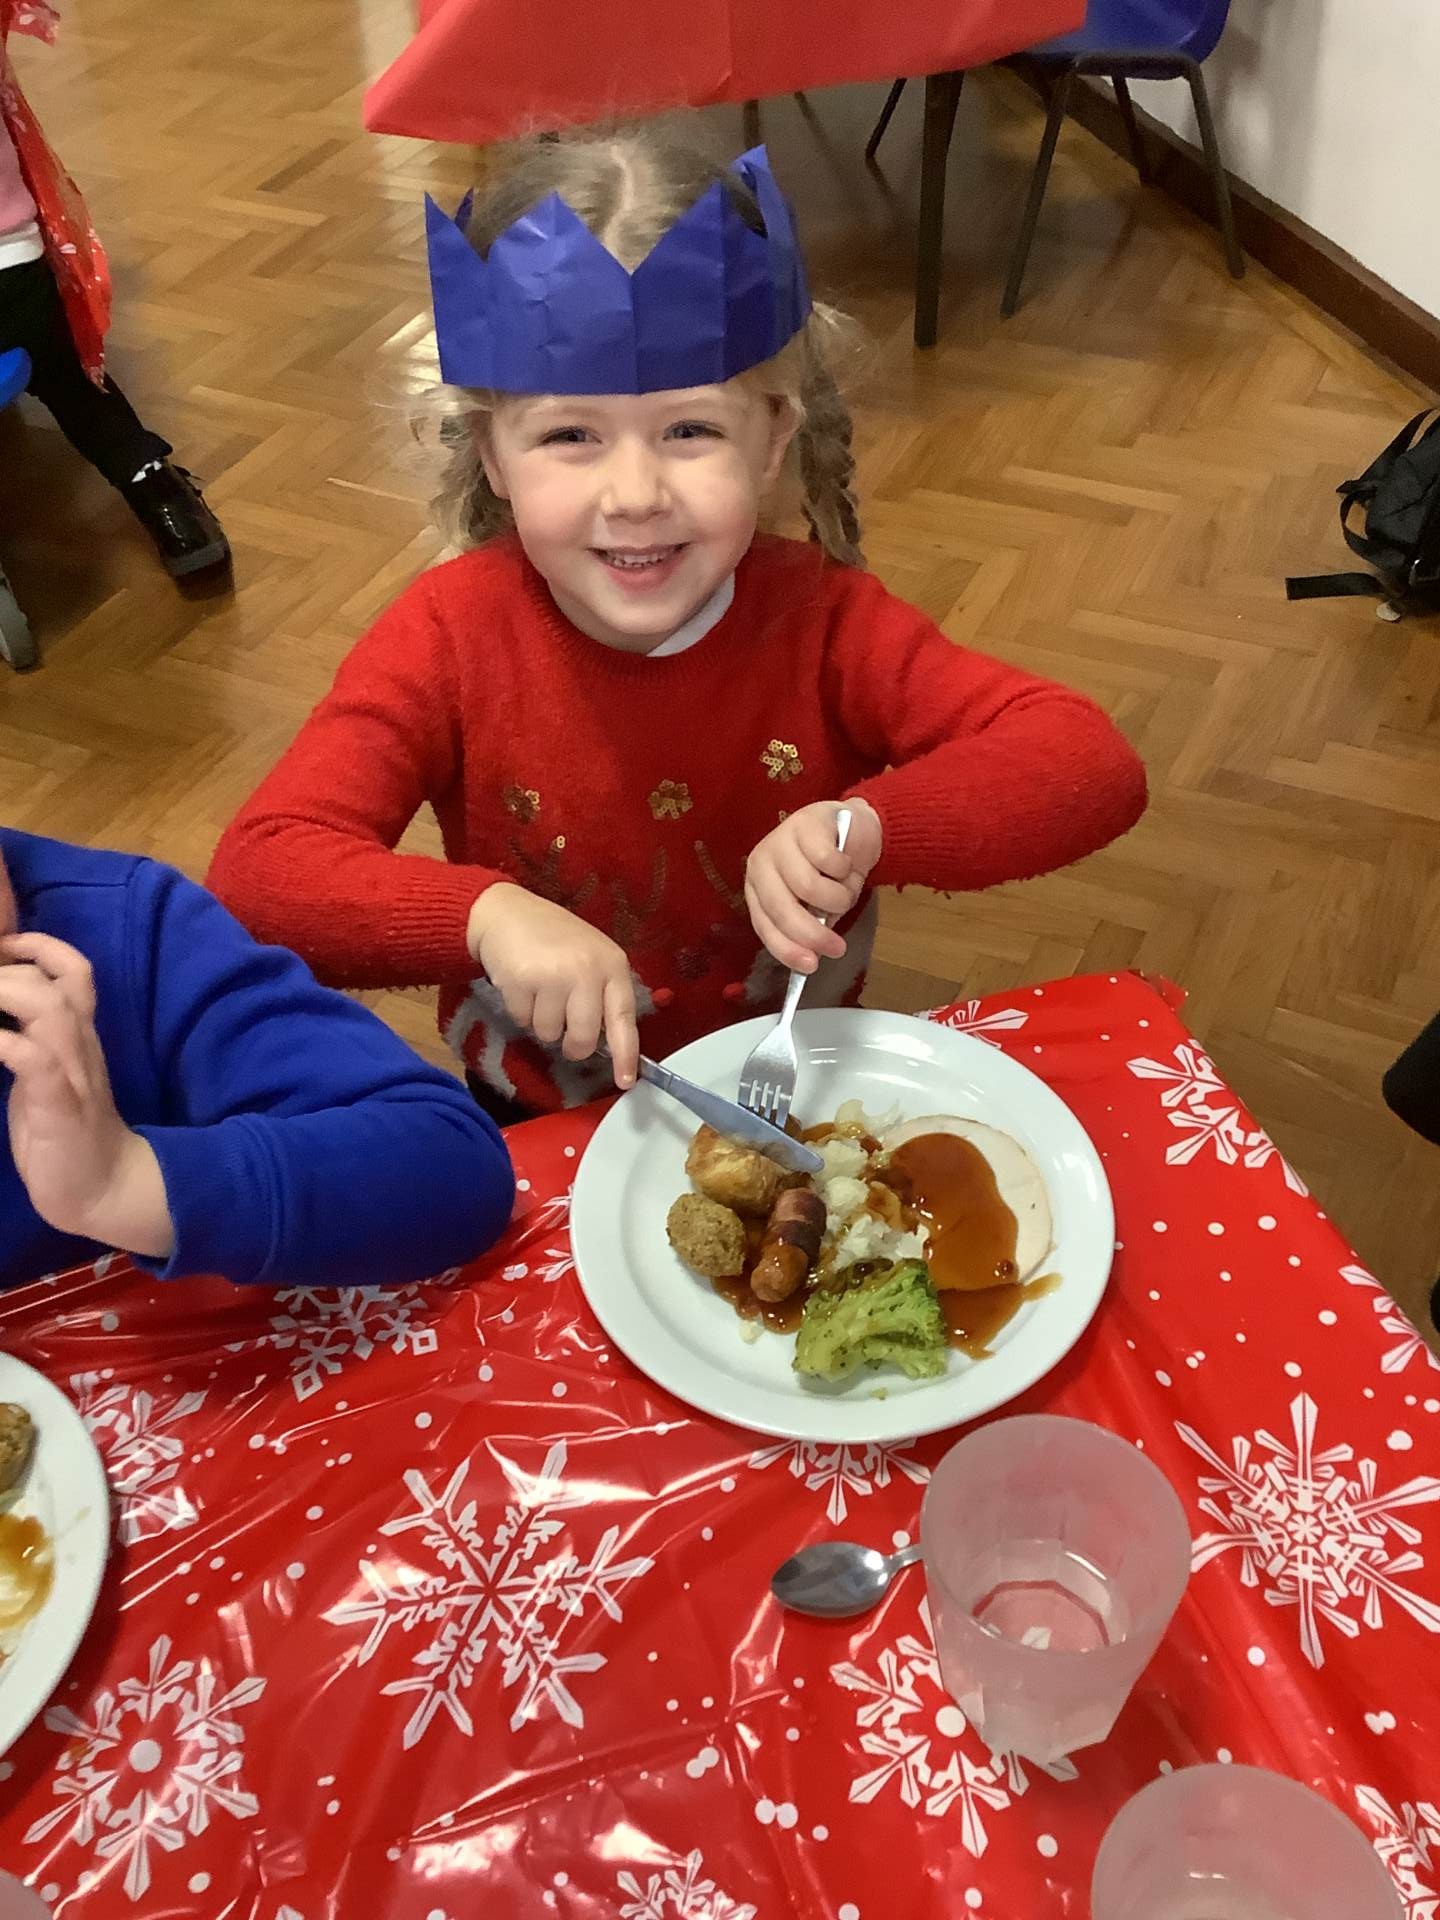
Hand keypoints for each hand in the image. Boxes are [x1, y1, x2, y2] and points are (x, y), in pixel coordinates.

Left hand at [0, 933, 173, 1256]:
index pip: (74, 971)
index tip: (3, 946)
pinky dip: (2, 1042)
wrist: (103, 1190)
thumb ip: (27, 1042)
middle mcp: (81, 1046)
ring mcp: (73, 1074)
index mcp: (78, 1037)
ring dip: (5, 994)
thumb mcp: (45, 1077)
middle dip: (6, 968)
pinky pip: (34, 1059)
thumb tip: (0, 1019)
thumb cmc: (65, 1136)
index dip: (38, 946)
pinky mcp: (60, 1107)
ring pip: (50, 1011)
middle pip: (56, 982)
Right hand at [466, 884, 638, 1089]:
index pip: (624, 1018)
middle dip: (571, 1044)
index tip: (626, 1081)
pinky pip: (523, 1021)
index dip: (626, 1054)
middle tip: (562, 1027)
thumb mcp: (591, 957)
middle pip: (583, 1038)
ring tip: (539, 990)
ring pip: (549, 1034)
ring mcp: (553, 976)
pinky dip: (520, 1011)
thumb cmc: (555, 939)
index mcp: (612, 965)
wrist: (507, 912)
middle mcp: (586, 970)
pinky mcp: (521, 981)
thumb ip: (603, 994)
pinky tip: (522, 984)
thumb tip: (608, 1045)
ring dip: (541, 1022)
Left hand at [745, 798, 882, 972]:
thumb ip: (812, 923)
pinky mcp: (804, 824)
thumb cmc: (832, 872)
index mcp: (758, 888)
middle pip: (783, 908)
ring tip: (847, 890)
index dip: (786, 949)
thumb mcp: (820, 904)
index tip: (811, 966)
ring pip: (808, 887)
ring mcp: (780, 841)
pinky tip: (847, 862)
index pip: (765, 925)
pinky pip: (828, 861)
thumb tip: (812, 956)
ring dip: (837, 898)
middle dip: (812, 934)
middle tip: (838, 948)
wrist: (855, 828)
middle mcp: (761, 864)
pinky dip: (846, 869)